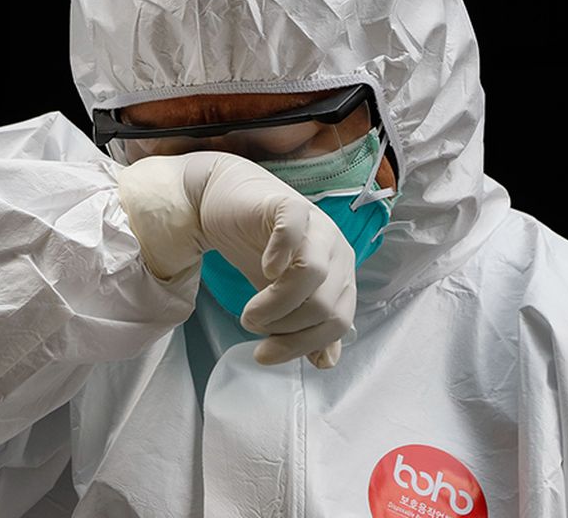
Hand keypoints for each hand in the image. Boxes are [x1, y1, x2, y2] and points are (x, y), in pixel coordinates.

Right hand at [116, 151, 356, 367]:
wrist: (226, 205)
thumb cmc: (258, 251)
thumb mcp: (282, 298)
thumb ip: (306, 329)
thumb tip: (325, 362)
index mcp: (340, 274)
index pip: (338, 322)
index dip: (302, 345)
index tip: (265, 354)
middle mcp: (336, 249)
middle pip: (325, 305)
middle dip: (285, 328)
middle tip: (253, 326)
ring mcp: (315, 225)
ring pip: (313, 275)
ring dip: (276, 304)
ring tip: (249, 311)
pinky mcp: (288, 205)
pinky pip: (293, 232)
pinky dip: (279, 256)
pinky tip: (263, 269)